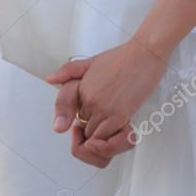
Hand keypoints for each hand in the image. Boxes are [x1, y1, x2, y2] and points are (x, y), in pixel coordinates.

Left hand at [46, 37, 168, 145]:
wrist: (145, 54)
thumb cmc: (122, 57)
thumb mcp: (91, 61)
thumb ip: (69, 71)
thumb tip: (50, 79)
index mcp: (81, 88)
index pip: (70, 114)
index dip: (76, 121)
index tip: (79, 126)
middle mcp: (90, 101)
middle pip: (84, 128)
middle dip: (92, 128)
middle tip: (104, 120)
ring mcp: (104, 109)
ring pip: (95, 138)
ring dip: (103, 135)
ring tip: (112, 125)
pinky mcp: (120, 116)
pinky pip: (108, 141)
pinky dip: (111, 139)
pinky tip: (118, 128)